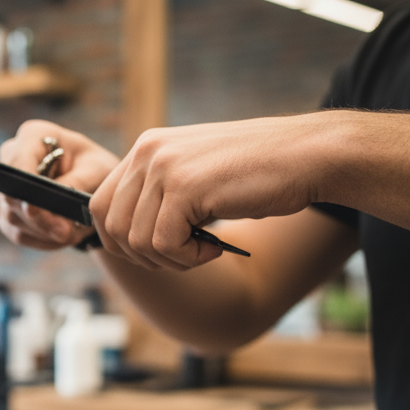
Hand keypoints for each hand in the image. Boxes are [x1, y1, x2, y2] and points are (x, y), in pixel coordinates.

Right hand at [0, 120, 118, 249]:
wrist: (95, 185)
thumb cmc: (97, 169)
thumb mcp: (97, 171)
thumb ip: (75, 184)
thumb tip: (49, 206)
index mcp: (33, 136)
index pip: (18, 162)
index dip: (28, 190)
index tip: (43, 213)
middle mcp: (12, 157)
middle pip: (10, 195)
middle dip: (40, 219)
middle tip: (66, 233)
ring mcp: (5, 185)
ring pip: (12, 218)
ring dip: (43, 232)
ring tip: (71, 234)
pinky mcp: (6, 211)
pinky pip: (17, 232)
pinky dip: (41, 239)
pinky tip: (60, 237)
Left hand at [90, 116, 319, 269]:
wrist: (310, 155)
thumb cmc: (258, 174)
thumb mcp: (195, 180)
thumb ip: (159, 198)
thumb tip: (123, 241)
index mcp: (146, 149)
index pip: (99, 206)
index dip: (120, 241)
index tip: (156, 252)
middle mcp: (147, 153)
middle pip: (110, 226)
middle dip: (142, 256)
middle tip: (182, 256)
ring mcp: (164, 167)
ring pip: (135, 240)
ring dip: (169, 260)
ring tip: (203, 250)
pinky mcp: (185, 187)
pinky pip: (163, 244)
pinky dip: (188, 258)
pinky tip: (215, 248)